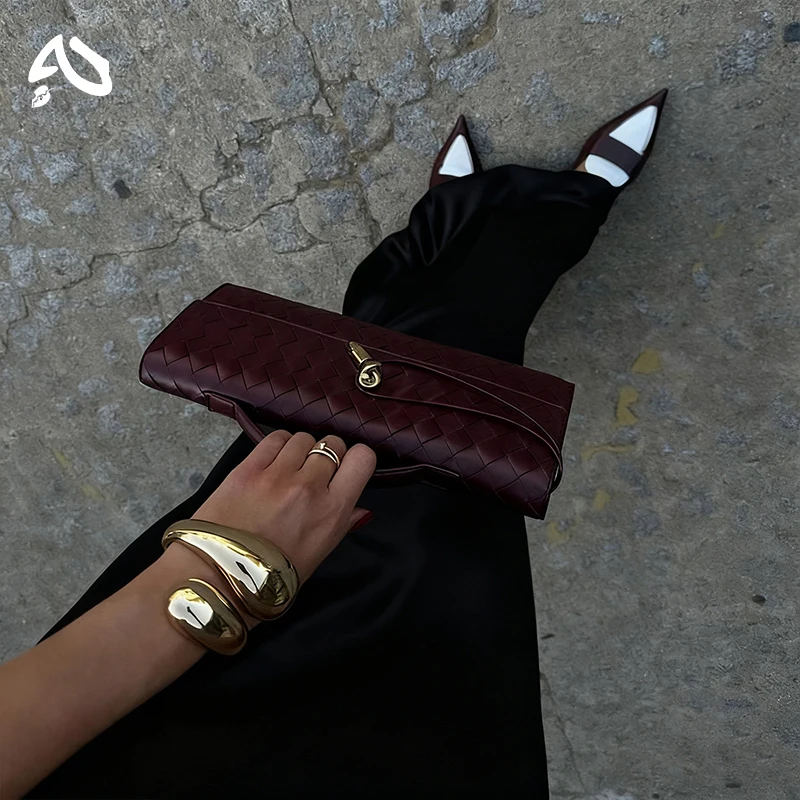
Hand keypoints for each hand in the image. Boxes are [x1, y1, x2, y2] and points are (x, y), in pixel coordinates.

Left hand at [192, 431, 376, 583]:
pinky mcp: (248, 468)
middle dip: (328, 454)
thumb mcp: (319, 554)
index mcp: (332, 511)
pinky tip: (273, 462)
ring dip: (301, 450)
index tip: (347, 467)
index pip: (362, 459)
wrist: (218, 578)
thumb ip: (342, 523)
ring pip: (303, 438)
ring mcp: (276, 475)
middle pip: (332, 444)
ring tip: (290, 469)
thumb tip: (360, 509)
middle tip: (316, 472)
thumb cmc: (271, 576)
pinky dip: (278, 446)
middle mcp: (309, 488)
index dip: (357, 459)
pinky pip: (274, 439)